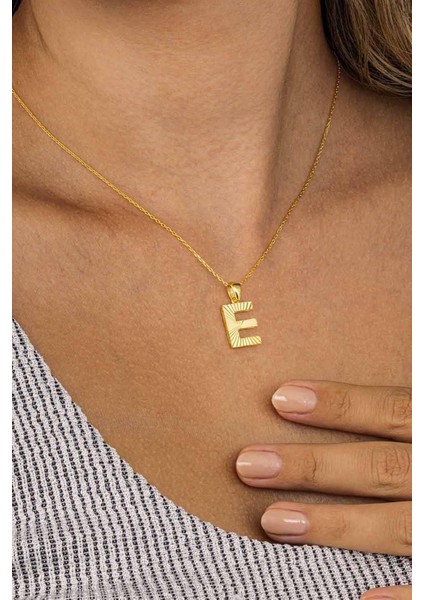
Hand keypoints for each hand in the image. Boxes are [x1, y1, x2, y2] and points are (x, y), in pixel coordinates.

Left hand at [236, 381, 411, 599]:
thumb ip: (406, 410)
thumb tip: (371, 390)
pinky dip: (402, 594)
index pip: (391, 410)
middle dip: (314, 467)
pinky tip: (359, 597)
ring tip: (273, 522)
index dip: (338, 404)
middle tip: (249, 464)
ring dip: (335, 527)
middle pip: (380, 466)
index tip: (280, 399)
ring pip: (397, 525)